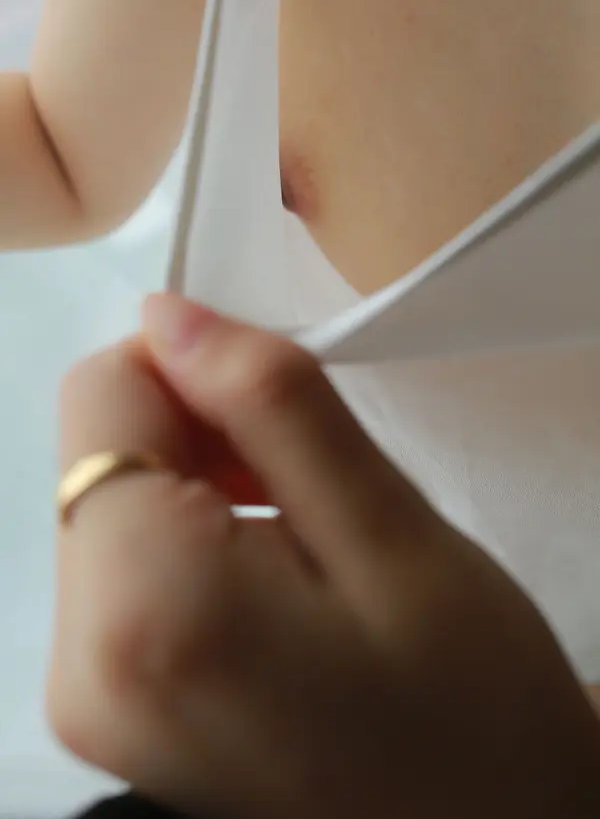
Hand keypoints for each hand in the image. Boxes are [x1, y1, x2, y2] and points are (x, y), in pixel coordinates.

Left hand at [49, 294, 599, 818]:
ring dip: (192, 486)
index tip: (277, 408)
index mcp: (146, 607)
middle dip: (193, 435)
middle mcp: (77, 663)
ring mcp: (81, 697)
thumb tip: (169, 316)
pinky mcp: (102, 707)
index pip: (100, 396)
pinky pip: (116, 567)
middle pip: (98, 452)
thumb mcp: (390, 527)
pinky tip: (262, 575)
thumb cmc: (466, 695)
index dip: (189, 370)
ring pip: (107, 502)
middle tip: (302, 484)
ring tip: (294, 537)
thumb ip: (270, 404)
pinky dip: (181, 541)